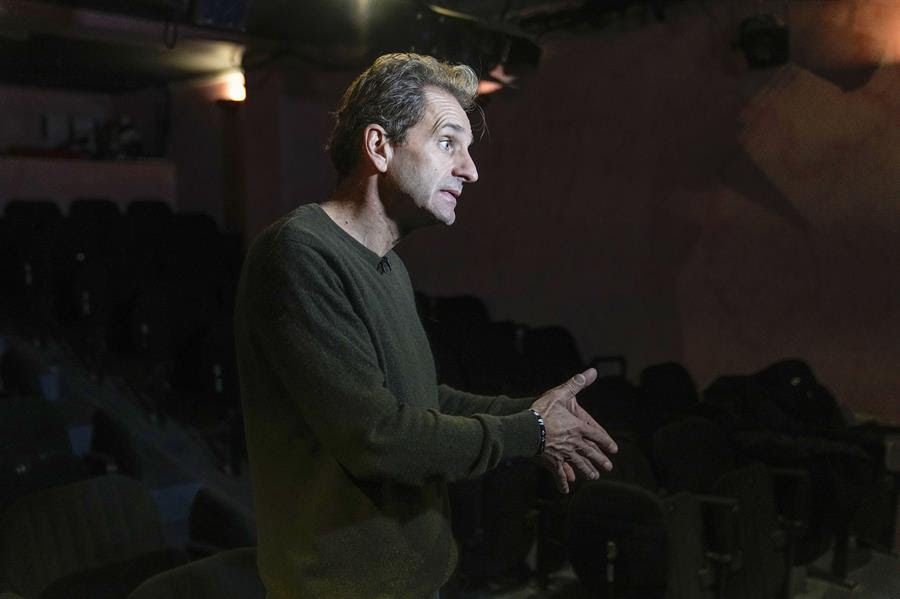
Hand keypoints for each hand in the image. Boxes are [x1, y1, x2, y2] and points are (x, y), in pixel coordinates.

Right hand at [530, 368, 617, 493]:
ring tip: (593, 477)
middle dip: (600, 460)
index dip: (606, 442)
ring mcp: (563, 453)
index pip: (597, 435)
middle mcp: (574, 442)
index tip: (614, 449)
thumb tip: (593, 371)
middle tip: (608, 467)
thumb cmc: (543, 410)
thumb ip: (577, 383)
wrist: (526, 428)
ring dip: (587, 470)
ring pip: (578, 464)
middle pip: (590, 452)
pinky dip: (562, 482)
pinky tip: (566, 490)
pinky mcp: (551, 461)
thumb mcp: (561, 393)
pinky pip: (558, 473)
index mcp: (578, 427)